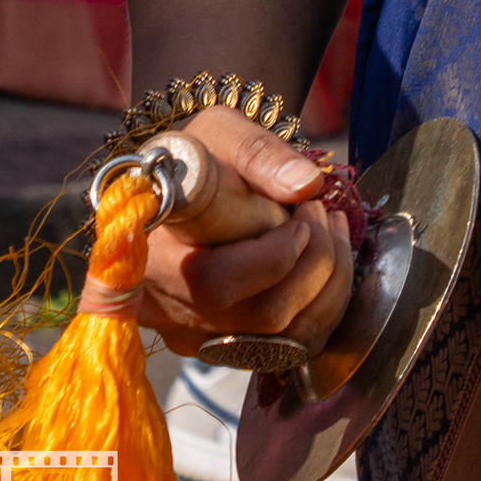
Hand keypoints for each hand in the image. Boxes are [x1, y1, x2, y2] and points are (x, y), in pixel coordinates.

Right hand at [124, 104, 358, 357]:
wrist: (174, 187)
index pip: (215, 281)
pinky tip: (326, 259)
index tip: (303, 208)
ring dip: (330, 282)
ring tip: (330, 227)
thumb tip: (307, 185)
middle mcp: (165, 309)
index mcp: (149, 256)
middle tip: (323, 210)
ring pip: (284, 338)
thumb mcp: (217, 133)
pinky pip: (288, 346)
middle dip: (317, 261)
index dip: (277, 254)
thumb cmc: (193, 158)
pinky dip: (324, 304)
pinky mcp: (221, 347)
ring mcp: (193, 335)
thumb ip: (258, 152)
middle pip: (261, 315)